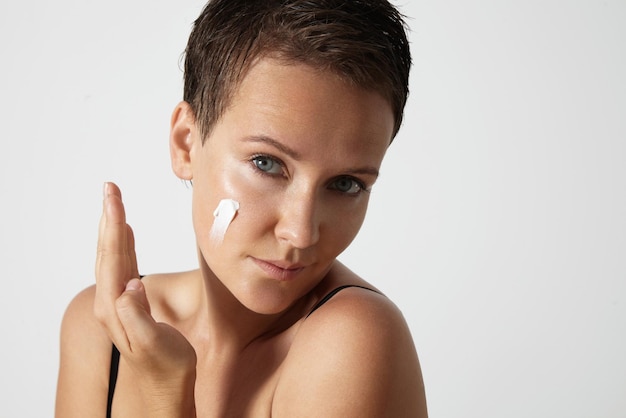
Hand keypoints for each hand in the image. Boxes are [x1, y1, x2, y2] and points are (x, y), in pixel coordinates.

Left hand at [94, 182, 196, 414]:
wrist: (165, 385)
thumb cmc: (165, 366)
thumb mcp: (153, 345)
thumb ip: (138, 316)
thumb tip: (131, 286)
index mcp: (116, 307)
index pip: (112, 258)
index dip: (112, 226)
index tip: (113, 198)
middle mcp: (112, 301)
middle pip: (108, 251)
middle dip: (109, 217)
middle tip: (111, 189)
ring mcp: (118, 301)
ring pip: (113, 256)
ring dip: (114, 227)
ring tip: (115, 202)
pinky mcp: (128, 302)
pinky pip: (122, 265)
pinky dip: (123, 244)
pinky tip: (125, 234)